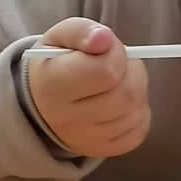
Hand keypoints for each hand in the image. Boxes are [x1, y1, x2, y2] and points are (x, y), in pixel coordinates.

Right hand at [27, 20, 150, 158]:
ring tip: (117, 80)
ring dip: (137, 89)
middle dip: (131, 71)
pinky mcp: (103, 149)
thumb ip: (82, 31)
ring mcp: (86, 140)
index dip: (116, 53)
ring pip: (135, 112)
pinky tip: (120, 101)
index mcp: (52, 85)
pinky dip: (138, 111)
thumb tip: (106, 39)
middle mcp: (66, 119)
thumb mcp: (60, 37)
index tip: (106, 47)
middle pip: (126, 95)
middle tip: (117, 62)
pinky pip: (139, 130)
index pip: (105, 72)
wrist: (41, 101)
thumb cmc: (56, 63)